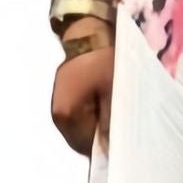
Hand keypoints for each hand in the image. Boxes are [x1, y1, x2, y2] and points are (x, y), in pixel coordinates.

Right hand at [49, 19, 114, 156]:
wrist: (88, 34)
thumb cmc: (103, 60)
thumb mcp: (115, 91)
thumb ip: (113, 122)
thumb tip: (113, 148)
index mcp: (66, 113)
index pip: (87, 147)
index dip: (107, 148)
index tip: (125, 145)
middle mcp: (57, 115)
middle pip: (82, 141)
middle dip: (101, 140)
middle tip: (124, 133)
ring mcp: (57, 108)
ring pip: (80, 131)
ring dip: (97, 130)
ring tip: (116, 121)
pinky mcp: (62, 100)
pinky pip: (78, 120)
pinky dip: (92, 119)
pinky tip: (106, 111)